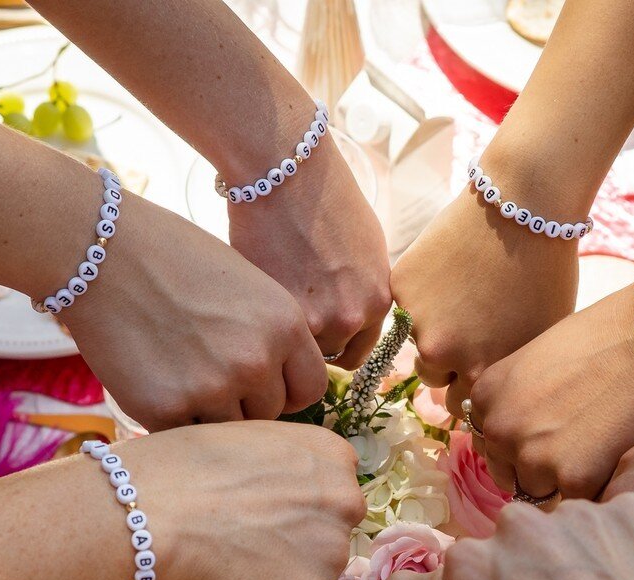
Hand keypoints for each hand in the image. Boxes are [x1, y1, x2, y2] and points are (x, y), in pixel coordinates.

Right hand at [63, 192, 326, 430]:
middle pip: (269, 415)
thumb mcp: (246, 288)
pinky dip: (171, 418)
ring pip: (229, 432)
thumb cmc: (173, 259)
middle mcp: (256, 360)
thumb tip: (281, 387)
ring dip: (208, 415)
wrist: (100, 251)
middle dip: (243, 402)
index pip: (310, 389)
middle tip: (206, 372)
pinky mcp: (164, 409)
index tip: (262, 384)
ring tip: (178, 373)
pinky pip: (184, 435)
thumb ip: (271, 338)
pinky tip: (153, 379)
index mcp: (284, 324)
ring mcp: (211, 388)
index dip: (285, 390)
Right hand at [131, 422, 364, 579]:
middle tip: (242, 539)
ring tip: (228, 560)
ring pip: (308, 576)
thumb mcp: (251, 438)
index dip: (292, 506)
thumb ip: (287, 465)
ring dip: (277, 577)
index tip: (260, 509)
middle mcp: (346, 504)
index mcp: (333, 457)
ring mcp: (330, 555)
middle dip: (294, 543)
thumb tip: (285, 491)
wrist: (152, 509)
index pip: (329, 493)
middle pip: (327, 535)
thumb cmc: (183, 466)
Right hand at [228, 139, 390, 369]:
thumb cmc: (328, 198)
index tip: (320, 338)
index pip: (360, 355)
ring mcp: (311, 318)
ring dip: (283, 333)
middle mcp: (350, 317)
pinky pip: (268, 332)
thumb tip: (353, 321)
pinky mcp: (274, 310)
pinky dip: (261, 320)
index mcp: (378, 302)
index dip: (337, 347)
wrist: (286, 171)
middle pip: (326, 355)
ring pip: (293, 349)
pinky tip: (255, 293)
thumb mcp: (369, 250)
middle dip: (310, 340)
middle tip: (291, 315)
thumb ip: (365, 292)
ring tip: (272, 301)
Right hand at [392, 187, 578, 408]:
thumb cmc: (546, 273)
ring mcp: (417, 320)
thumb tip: (487, 397)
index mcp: (480, 374)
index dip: (470, 384)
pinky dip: (423, 294)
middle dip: (448, 363)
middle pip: (434, 378)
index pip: (460, 406)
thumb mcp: (538, 338)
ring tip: (462, 298)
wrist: (524, 206)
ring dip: (432, 330)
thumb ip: (507, 374)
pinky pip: (406, 306)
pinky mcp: (401, 287)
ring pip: (417, 343)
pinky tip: (450, 269)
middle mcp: (442, 355)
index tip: (479, 364)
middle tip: (470, 328)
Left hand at [471, 284, 633, 499]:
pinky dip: (600, 484)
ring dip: (568, 479)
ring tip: (602, 442)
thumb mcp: (537, 361)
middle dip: (541, 466)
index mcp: (485, 396)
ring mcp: (534, 457)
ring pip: (543, 493)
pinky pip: (581, 499)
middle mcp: (500, 429)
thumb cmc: (608, 336)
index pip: (491, 443)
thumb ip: (517, 400)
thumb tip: (519, 437)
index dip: (525, 442)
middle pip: (511, 474)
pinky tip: (619, 448)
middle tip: (583, 437)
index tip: (555, 428)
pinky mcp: (575, 480)